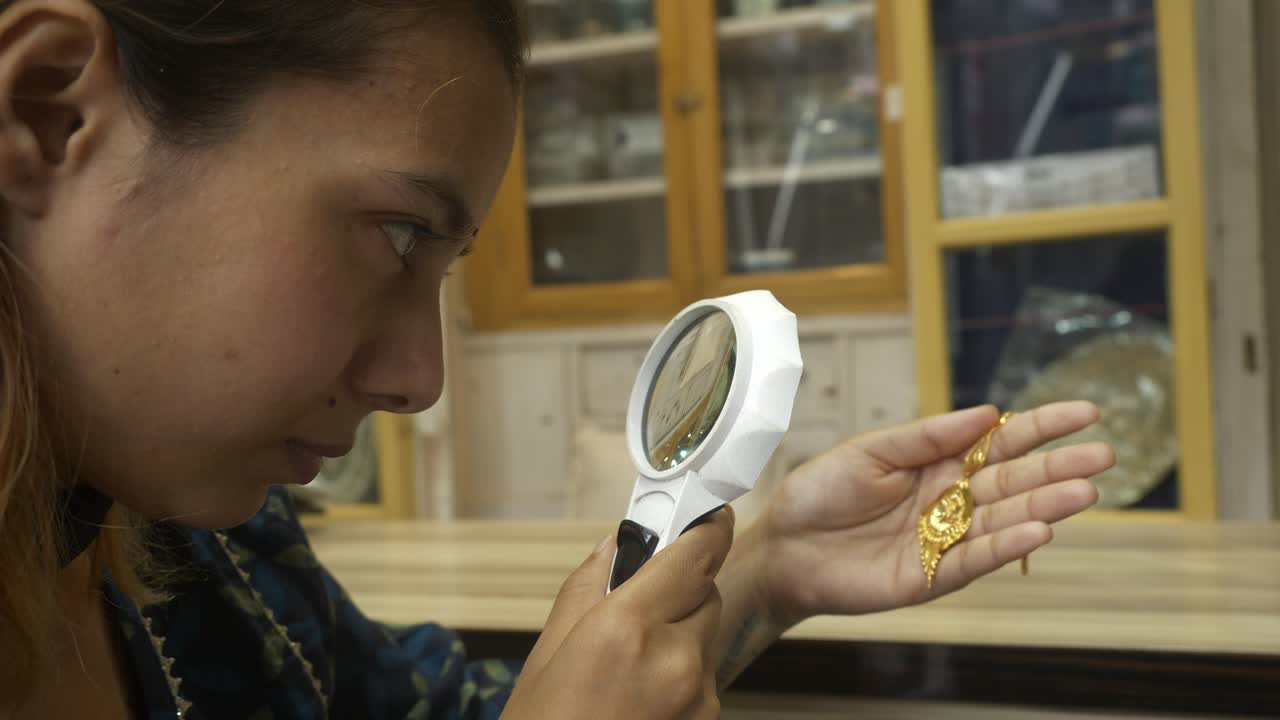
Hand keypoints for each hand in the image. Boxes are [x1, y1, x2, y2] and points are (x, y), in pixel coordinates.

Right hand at [503, 507, 734, 719]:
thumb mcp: (545, 657)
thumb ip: (588, 590)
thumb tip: (613, 547)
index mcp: (627, 630)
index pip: (697, 555)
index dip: (707, 527)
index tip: (709, 512)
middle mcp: (675, 661)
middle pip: (707, 593)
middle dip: (680, 589)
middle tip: (639, 603)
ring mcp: (699, 700)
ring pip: (706, 637)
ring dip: (681, 634)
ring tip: (629, 666)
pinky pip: (703, 678)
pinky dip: (681, 674)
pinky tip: (639, 697)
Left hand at [757, 401, 1113, 625]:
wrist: (783, 546)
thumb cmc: (821, 493)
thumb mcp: (871, 450)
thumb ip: (928, 436)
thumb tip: (986, 413)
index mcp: (939, 464)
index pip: (1001, 442)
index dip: (1043, 428)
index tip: (1087, 412)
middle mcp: (951, 501)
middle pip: (1015, 482)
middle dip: (1059, 468)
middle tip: (1103, 455)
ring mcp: (945, 540)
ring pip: (1004, 521)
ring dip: (1044, 508)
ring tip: (1085, 492)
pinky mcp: (931, 576)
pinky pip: (975, 560)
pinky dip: (1006, 547)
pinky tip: (1039, 532)